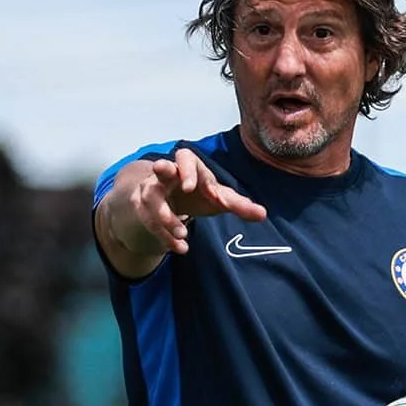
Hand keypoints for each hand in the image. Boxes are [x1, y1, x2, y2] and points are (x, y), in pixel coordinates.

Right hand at [101, 148, 264, 264]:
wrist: (171, 198)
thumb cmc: (199, 193)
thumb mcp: (219, 198)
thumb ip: (239, 205)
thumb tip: (263, 214)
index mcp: (189, 167)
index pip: (185, 159)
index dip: (185, 170)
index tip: (188, 186)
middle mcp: (167, 174)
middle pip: (160, 169)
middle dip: (162, 174)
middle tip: (164, 178)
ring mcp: (152, 188)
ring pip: (151, 198)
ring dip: (165, 218)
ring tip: (183, 234)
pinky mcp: (143, 206)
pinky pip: (149, 219)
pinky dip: (164, 235)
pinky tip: (180, 247)